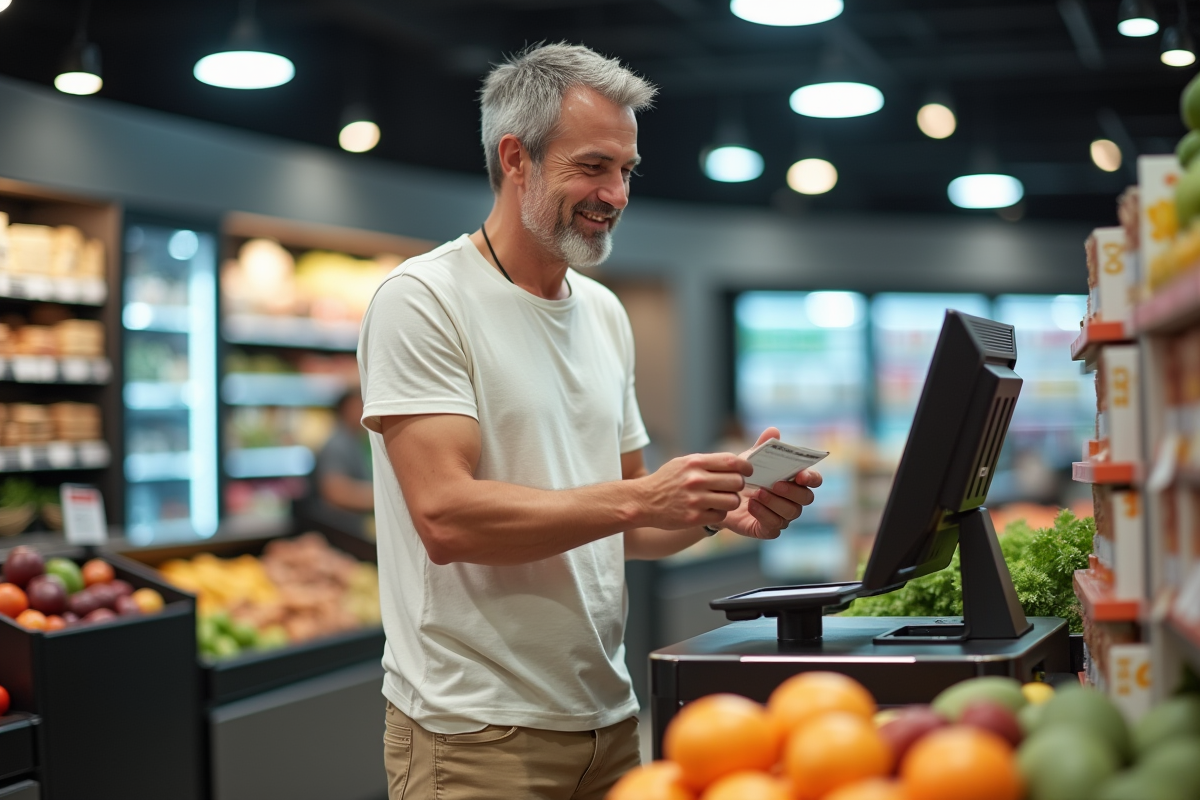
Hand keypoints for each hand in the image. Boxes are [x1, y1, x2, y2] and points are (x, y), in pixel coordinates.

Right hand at [637, 452, 751, 530]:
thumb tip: (735, 463)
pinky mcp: (693, 518)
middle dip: (738, 486)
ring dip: (731, 502)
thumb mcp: (683, 463)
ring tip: (722, 500)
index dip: (745, 467)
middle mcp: (696, 480)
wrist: (643, 502)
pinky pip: (721, 516)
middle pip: (737, 482)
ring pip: (733, 501)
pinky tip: (709, 510)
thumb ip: (707, 462)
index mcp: (695, 463)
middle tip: (732, 488)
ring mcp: (695, 500)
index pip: (732, 461)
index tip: (747, 471)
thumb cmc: (666, 481)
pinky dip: (718, 514)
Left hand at [721, 427, 822, 539]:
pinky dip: (763, 515)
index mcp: (794, 481)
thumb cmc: (743, 477)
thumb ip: (762, 447)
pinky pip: (774, 526)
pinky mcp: (768, 529)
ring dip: (775, 502)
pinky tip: (751, 505)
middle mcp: (793, 500)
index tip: (801, 475)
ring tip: (757, 493)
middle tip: (775, 484)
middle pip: (806, 498)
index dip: (812, 478)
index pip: (814, 480)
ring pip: (791, 513)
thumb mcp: (749, 460)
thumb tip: (773, 431)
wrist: (721, 497)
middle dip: (792, 491)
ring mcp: (783, 516)